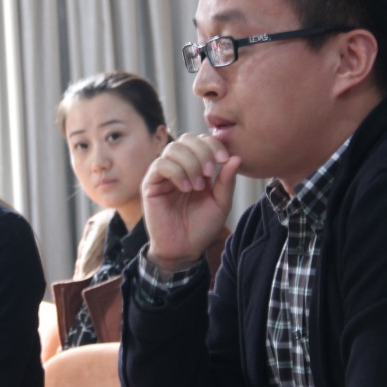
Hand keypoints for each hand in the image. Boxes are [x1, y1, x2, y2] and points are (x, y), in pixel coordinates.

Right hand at [140, 133, 240, 272]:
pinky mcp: (150, 184)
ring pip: (173, 148)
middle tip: (211, 172)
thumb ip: (226, 181)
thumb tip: (236, 157)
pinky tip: (186, 188)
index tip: (225, 159)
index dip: (214, 144)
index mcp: (197, 167)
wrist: (185, 248)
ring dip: (190, 163)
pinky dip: (176, 172)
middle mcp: (179, 166)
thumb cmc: (202, 226)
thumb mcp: (221, 202)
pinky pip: (160, 164)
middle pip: (187, 138)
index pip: (202, 140)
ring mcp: (164, 174)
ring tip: (197, 186)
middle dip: (202, 151)